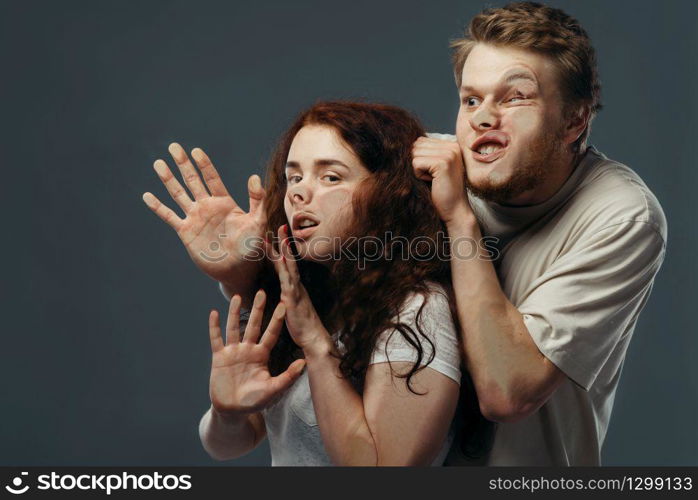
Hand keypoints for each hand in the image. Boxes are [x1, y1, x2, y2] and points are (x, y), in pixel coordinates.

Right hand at [142, 143, 265, 293]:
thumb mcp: (257, 222)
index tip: (196, 150)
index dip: (204, 164)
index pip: (212, 178)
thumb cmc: (251, 247)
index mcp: (224, 202)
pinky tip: (147, 196)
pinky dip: (158, 206)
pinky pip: (169, 216)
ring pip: (178, 194)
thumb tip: (254, 176)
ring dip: (168, 179)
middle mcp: (208, 207)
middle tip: (174, 146)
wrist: (238, 269)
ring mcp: (195, 218)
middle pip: (192, 180)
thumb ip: (257, 200)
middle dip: (183, 164)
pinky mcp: (186, 232)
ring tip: (159, 163)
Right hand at [208, 290, 305, 415]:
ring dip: (234, 312)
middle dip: (258, 309)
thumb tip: (304, 363)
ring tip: (236, 296)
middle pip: (253, 325)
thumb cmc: (254, 401)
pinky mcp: (219, 357)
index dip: (277, 320)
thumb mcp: (273, 389)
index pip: (271, 333)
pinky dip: (214, 327)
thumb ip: (287, 376)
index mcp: (262, 355)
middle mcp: (248, 349)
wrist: (233, 410)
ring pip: (234, 327)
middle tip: (262, 291)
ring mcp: (233, 352)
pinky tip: (214, 313)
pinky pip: (216, 339)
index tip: (283, 305)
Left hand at [267, 224, 331, 354]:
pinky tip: (280, 258)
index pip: (286, 265)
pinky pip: (287, 280)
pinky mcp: (292, 298)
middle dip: (284, 243)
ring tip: (279, 236)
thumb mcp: (293, 309)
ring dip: (283, 250)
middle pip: (288, 260)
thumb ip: (287, 299)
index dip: (281, 251)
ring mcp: (295, 290)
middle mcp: (296, 285)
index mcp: (294, 287)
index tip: (277, 236)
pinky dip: (284, 268)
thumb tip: (283, 295)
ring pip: (288, 266)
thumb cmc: (303, 326)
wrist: (314, 338)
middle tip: (280, 226)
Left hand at [412, 136, 471, 223]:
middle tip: (432, 178)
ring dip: (418, 169)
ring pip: (415, 153)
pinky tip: (432, 182)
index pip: (420, 141)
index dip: (419, 159)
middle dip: (417, 163)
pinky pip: (416, 163)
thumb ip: (424, 153)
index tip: (432, 173)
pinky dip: (419, 175)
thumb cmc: (440, 193)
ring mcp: (449, 153)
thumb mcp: (432, 168)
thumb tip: (402, 143)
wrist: (454, 211)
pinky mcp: (443, 163)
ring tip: (433, 180)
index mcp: (451, 145)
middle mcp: (452, 146)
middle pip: (416, 145)